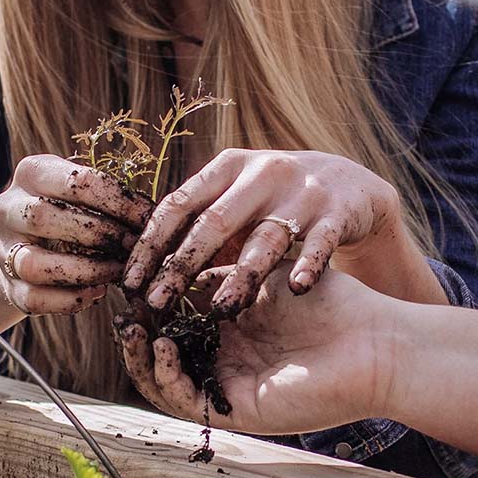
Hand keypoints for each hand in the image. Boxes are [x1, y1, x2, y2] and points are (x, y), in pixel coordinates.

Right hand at [0, 154, 151, 314]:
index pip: (75, 182)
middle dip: (100, 235)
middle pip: (45, 217)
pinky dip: (69, 299)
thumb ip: (108, 198)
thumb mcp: (80, 193)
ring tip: (117, 272)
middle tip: (134, 247)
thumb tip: (153, 217)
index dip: (118, 202)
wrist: (19, 244)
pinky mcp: (8, 286)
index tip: (148, 218)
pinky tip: (96, 293)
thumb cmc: (65, 213)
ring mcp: (3, 250)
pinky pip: (35, 298)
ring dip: (85, 270)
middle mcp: (8, 209)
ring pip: (34, 264)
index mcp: (31, 174)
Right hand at [115, 263, 397, 434]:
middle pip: (163, 355)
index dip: (149, 305)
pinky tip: (162, 344)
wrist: (371, 339)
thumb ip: (217, 272)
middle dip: (137, 335)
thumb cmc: (327, 301)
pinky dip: (166, 374)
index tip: (130, 282)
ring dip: (142, 358)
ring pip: (165, 382)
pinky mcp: (237, 409)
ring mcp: (228, 386)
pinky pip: (186, 400)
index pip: (173, 321)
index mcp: (230, 329)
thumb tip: (172, 260)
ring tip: (133, 330)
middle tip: (123, 313)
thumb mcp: (260, 275)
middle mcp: (224, 360)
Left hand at [122, 148, 401, 316]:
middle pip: (213, 223)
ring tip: (223, 309)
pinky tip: (296, 288)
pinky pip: (321, 242)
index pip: (178, 205)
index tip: (128, 283)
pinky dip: (309, 264)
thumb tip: (139, 266)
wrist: (348, 183)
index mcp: (227, 167)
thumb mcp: (234, 197)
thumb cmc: (273, 199)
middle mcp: (262, 173)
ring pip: (265, 238)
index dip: (150, 245)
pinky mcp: (337, 212)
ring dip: (242, 274)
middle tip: (156, 304)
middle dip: (180, 265)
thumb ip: (195, 222)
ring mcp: (301, 192)